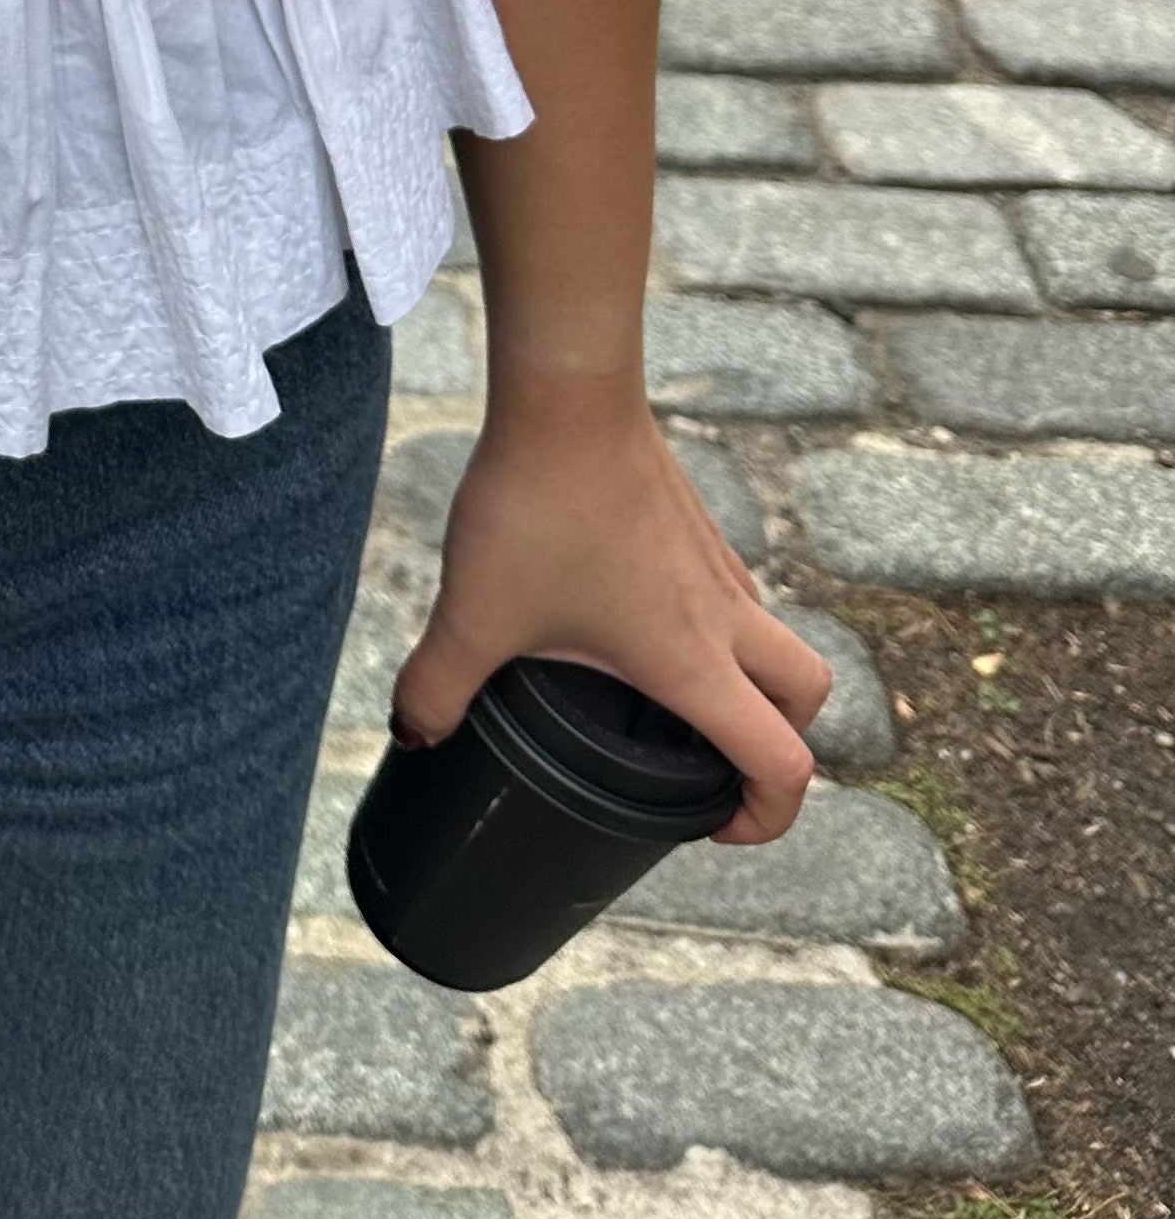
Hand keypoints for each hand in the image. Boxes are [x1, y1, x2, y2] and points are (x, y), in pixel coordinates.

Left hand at [393, 387, 832, 845]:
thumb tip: (411, 737)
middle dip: (781, 742)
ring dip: (746, 677)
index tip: (715, 827)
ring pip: (772, 637)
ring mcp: (715, 564)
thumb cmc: (536, 505)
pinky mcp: (693, 524)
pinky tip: (631, 616)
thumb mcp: (473, 613)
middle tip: (709, 763)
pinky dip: (713, 624)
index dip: (770, 818)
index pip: (784, 763)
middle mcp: (724, 616)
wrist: (566, 392)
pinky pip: (732, 593)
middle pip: (808, 698)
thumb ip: (437, 688)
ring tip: (664, 696)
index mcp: (692, 662)